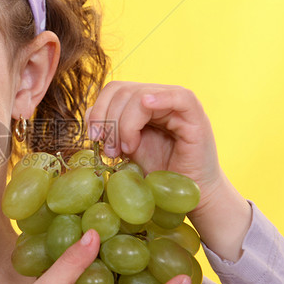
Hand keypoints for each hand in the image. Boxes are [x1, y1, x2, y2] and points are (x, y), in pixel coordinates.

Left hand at [87, 81, 251, 259]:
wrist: (188, 193)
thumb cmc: (159, 171)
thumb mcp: (126, 148)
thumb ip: (110, 129)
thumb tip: (89, 115)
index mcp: (141, 103)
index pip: (113, 90)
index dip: (98, 110)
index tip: (92, 138)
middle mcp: (158, 98)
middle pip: (121, 91)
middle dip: (108, 121)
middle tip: (110, 150)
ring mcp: (176, 104)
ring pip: (140, 95)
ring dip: (125, 124)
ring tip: (126, 150)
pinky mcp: (194, 115)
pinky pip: (177, 97)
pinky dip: (158, 99)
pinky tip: (147, 107)